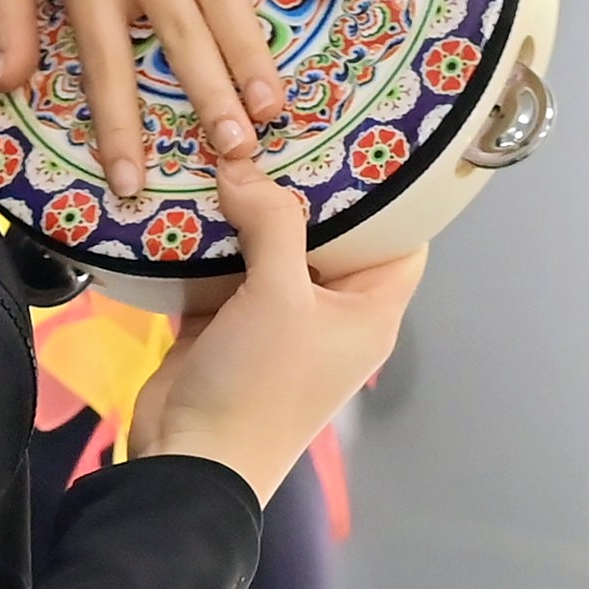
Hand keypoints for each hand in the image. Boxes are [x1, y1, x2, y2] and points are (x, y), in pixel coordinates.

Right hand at [127, 165, 418, 500]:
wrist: (190, 461)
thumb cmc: (259, 386)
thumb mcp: (279, 297)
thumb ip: (271, 222)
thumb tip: (243, 166)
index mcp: (369, 310)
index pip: (398, 238)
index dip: (383, 193)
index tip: (351, 139)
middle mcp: (330, 312)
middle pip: (326, 233)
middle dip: (299, 187)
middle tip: (278, 127)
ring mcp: (276, 319)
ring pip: (268, 246)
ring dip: (246, 208)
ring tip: (231, 145)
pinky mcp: (226, 323)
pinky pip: (223, 266)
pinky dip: (208, 237)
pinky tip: (191, 191)